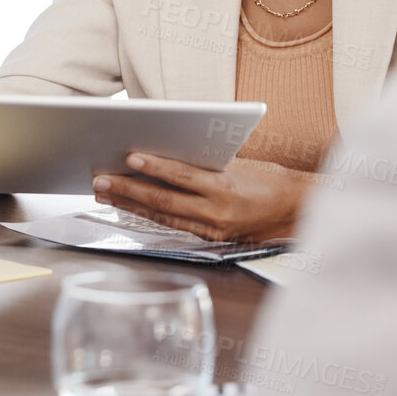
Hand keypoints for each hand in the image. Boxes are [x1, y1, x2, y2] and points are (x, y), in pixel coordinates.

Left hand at [92, 152, 310, 241]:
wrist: (296, 209)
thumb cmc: (268, 179)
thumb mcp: (238, 163)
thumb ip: (203, 162)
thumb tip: (163, 155)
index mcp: (226, 188)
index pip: (183, 176)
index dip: (155, 167)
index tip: (130, 157)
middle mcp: (217, 213)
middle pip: (164, 201)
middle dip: (128, 190)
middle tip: (100, 180)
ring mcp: (213, 230)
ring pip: (163, 217)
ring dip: (130, 205)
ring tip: (104, 193)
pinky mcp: (211, 240)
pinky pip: (174, 226)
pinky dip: (149, 216)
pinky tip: (129, 207)